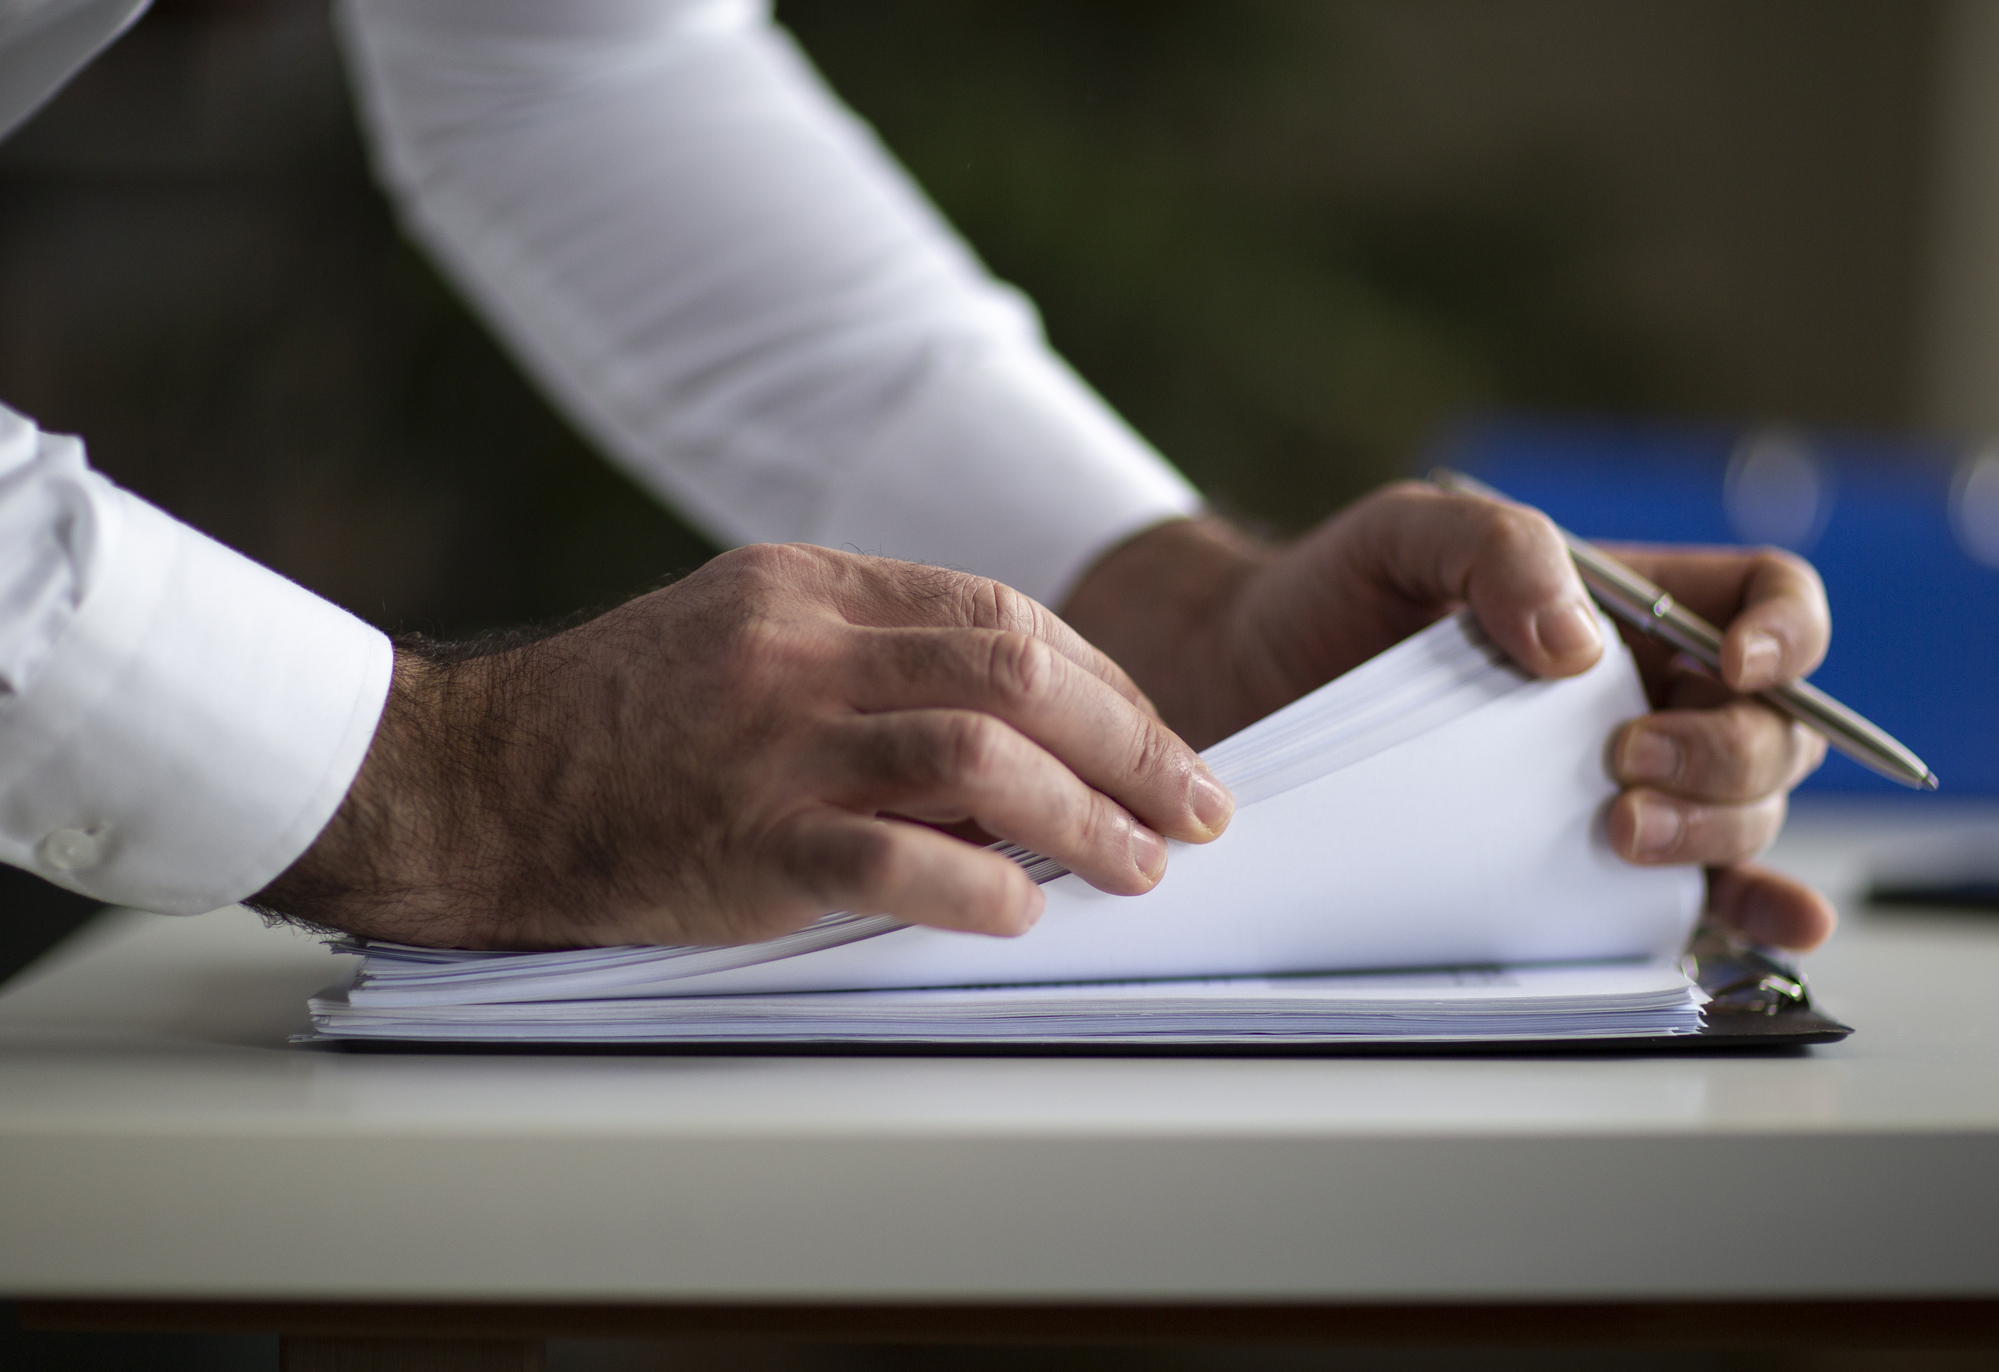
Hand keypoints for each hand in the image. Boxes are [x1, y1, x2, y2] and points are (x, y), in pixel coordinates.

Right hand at [254, 545, 1233, 948]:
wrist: (466, 782)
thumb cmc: (617, 722)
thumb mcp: (743, 641)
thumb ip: (867, 663)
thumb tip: (1017, 731)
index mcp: (807, 584)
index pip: (1001, 612)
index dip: (1102, 681)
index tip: (1153, 739)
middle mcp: (799, 647)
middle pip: (1016, 668)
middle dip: (1132, 741)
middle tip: (1198, 805)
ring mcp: (770, 739)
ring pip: (977, 753)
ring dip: (1086, 815)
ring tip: (1143, 867)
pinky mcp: (740, 839)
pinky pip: (888, 856)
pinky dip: (974, 884)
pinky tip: (1022, 913)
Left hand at [1061, 482, 1836, 950]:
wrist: (1242, 684)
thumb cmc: (1331, 597)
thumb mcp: (1408, 534)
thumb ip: (1502, 551)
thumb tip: (1581, 643)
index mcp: (1631, 601)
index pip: (1767, 600)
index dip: (1790, 632)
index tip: (1738, 667)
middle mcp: (1646, 693)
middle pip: (1770, 727)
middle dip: (1726, 756)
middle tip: (1623, 768)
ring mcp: (1621, 783)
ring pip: (1745, 812)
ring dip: (1717, 832)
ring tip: (1619, 832)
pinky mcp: (1579, 861)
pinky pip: (1694, 891)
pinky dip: (1749, 911)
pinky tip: (1771, 925)